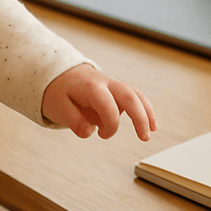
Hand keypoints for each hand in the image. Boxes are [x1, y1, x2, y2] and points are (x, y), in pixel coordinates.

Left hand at [41, 63, 156, 140]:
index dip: (110, 124)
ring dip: (146, 112)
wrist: (59, 73)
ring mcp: (112, 84)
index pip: (107, 105)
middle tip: (145, 137)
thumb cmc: (58, 91)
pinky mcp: (115, 89)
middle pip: (129, 95)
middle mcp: (104, 83)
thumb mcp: (57, 107)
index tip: (101, 135)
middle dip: (140, 116)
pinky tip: (149, 123)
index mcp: (89, 87)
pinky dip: (143, 108)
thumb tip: (89, 132)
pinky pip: (133, 96)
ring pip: (135, 94)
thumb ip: (73, 121)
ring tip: (152, 130)